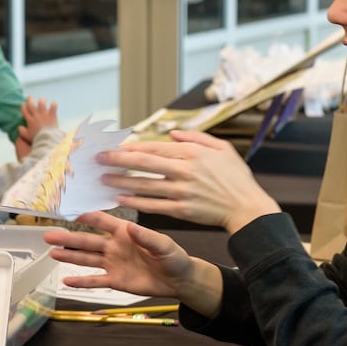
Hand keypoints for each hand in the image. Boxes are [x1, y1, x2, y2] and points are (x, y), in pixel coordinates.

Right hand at [15, 96, 58, 159]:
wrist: (47, 138)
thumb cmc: (36, 138)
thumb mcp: (26, 136)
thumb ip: (21, 131)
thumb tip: (19, 127)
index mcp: (29, 120)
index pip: (24, 110)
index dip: (23, 106)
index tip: (24, 105)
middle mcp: (36, 115)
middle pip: (31, 104)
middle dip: (30, 99)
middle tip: (30, 97)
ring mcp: (44, 114)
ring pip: (41, 103)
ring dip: (41, 101)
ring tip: (42, 100)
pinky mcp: (52, 115)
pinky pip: (53, 107)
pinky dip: (54, 105)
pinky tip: (53, 103)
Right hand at [43, 211, 221, 314]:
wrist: (178, 280)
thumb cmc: (173, 257)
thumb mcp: (163, 245)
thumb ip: (146, 237)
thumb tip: (130, 227)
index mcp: (124, 232)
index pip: (100, 221)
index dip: (85, 216)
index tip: (68, 212)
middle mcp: (114, 246)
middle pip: (86, 240)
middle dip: (67, 238)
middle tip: (49, 234)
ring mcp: (112, 263)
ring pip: (86, 259)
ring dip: (69, 256)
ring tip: (52, 252)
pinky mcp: (115, 280)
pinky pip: (95, 281)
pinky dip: (81, 281)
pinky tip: (66, 280)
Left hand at [98, 130, 280, 232]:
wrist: (248, 208)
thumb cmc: (236, 177)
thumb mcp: (222, 149)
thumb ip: (197, 138)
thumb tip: (173, 134)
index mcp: (193, 154)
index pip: (155, 148)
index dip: (133, 147)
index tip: (115, 146)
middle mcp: (185, 171)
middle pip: (144, 164)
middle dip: (118, 160)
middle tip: (98, 159)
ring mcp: (182, 192)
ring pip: (145, 186)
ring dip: (122, 182)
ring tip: (104, 179)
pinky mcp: (182, 211)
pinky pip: (154, 206)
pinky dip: (136, 202)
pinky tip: (122, 198)